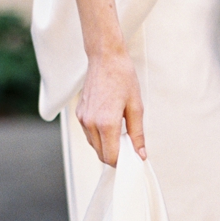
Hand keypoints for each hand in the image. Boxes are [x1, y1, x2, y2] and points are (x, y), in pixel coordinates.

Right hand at [76, 49, 144, 166]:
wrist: (105, 58)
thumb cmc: (123, 78)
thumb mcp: (136, 106)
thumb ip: (137, 133)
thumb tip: (140, 154)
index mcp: (106, 123)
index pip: (111, 156)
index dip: (123, 162)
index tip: (134, 158)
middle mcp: (90, 124)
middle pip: (101, 154)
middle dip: (115, 156)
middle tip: (130, 147)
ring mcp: (82, 119)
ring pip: (94, 145)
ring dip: (106, 147)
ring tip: (122, 134)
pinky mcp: (78, 114)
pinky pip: (89, 134)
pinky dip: (99, 136)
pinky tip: (110, 126)